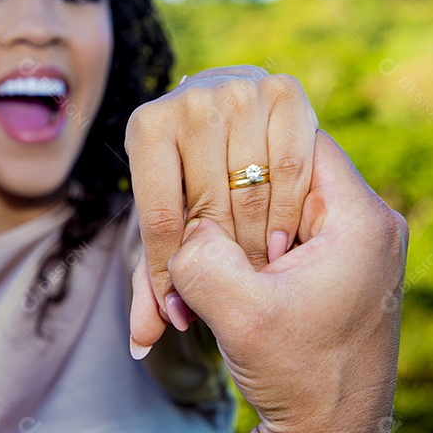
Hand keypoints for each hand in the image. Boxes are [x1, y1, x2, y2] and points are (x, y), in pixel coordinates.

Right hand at [116, 130, 406, 432]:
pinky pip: (281, 238)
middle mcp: (368, 224)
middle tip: (189, 233)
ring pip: (276, 208)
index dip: (239, 154)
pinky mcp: (337, 270)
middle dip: (228, 204)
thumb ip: (200, 256)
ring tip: (194, 270)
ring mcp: (355, 247)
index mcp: (362, 219)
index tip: (200, 177)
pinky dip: (245, 255)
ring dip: (231, 234)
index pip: (295, 140)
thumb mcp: (238, 313)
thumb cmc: (297, 380)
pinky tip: (212, 283)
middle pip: (283, 175)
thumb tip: (185, 224)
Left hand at [125, 66, 316, 345]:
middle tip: (231, 294)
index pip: (159, 218)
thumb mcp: (168, 227)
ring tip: (257, 275)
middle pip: (207, 205)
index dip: (172, 274)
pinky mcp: (284, 89)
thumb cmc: (193, 184)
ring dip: (256, 241)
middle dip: (218, 262)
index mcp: (146, 126)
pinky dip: (290, 208)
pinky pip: (293, 165)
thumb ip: (153, 282)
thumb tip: (140, 344)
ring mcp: (238, 88)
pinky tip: (283, 240)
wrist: (234, 112)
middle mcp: (188, 98)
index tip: (187, 310)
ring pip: (251, 189)